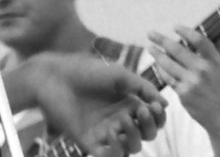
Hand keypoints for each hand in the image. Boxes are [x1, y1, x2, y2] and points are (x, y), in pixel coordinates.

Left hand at [30, 53, 166, 156]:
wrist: (54, 77)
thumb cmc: (84, 72)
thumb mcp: (118, 74)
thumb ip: (142, 87)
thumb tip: (166, 103)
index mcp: (127, 103)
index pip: (152, 118)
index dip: (158, 117)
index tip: (155, 106)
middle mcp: (118, 119)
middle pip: (146, 135)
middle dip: (149, 126)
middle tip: (142, 111)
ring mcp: (105, 131)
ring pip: (131, 147)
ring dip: (133, 136)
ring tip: (123, 120)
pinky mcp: (90, 142)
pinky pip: (109, 155)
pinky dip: (114, 149)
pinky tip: (110, 133)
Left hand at [147, 26, 219, 134]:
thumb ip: (218, 50)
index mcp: (214, 61)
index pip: (198, 40)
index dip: (185, 31)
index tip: (174, 27)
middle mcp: (203, 70)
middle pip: (177, 49)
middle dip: (161, 40)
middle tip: (150, 34)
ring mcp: (192, 82)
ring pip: (168, 63)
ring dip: (156, 54)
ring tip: (150, 48)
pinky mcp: (184, 93)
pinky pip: (168, 77)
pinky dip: (161, 70)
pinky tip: (157, 65)